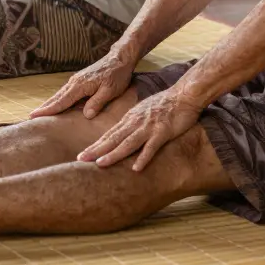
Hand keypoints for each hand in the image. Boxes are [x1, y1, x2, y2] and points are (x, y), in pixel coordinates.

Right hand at [31, 45, 136, 119]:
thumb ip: (97, 102)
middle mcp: (75, 82)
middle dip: (44, 107)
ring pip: (60, 94)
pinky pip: (66, 92)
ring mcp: (76, 81)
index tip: (35, 115)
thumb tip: (86, 115)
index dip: (49, 109)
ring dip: (50, 103)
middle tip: (30, 117)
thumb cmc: (117, 75)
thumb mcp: (110, 90)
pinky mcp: (80, 81)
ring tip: (40, 113)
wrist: (120, 59)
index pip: (62, 101)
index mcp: (80, 86)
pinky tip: (56, 104)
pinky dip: (58, 99)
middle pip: (57, 97)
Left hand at [78, 88, 202, 171]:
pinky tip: (136, 168)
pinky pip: (151, 146)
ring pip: (128, 142)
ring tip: (100, 163)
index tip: (82, 155)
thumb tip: (121, 133)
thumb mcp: (142, 111)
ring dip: (114, 154)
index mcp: (130, 119)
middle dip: (96, 150)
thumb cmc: (165, 104)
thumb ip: (132, 122)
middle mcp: (136, 123)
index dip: (95, 145)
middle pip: (113, 138)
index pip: (109, 134)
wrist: (183, 95)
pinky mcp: (162, 131)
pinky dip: (143, 157)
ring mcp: (148, 127)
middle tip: (80, 159)